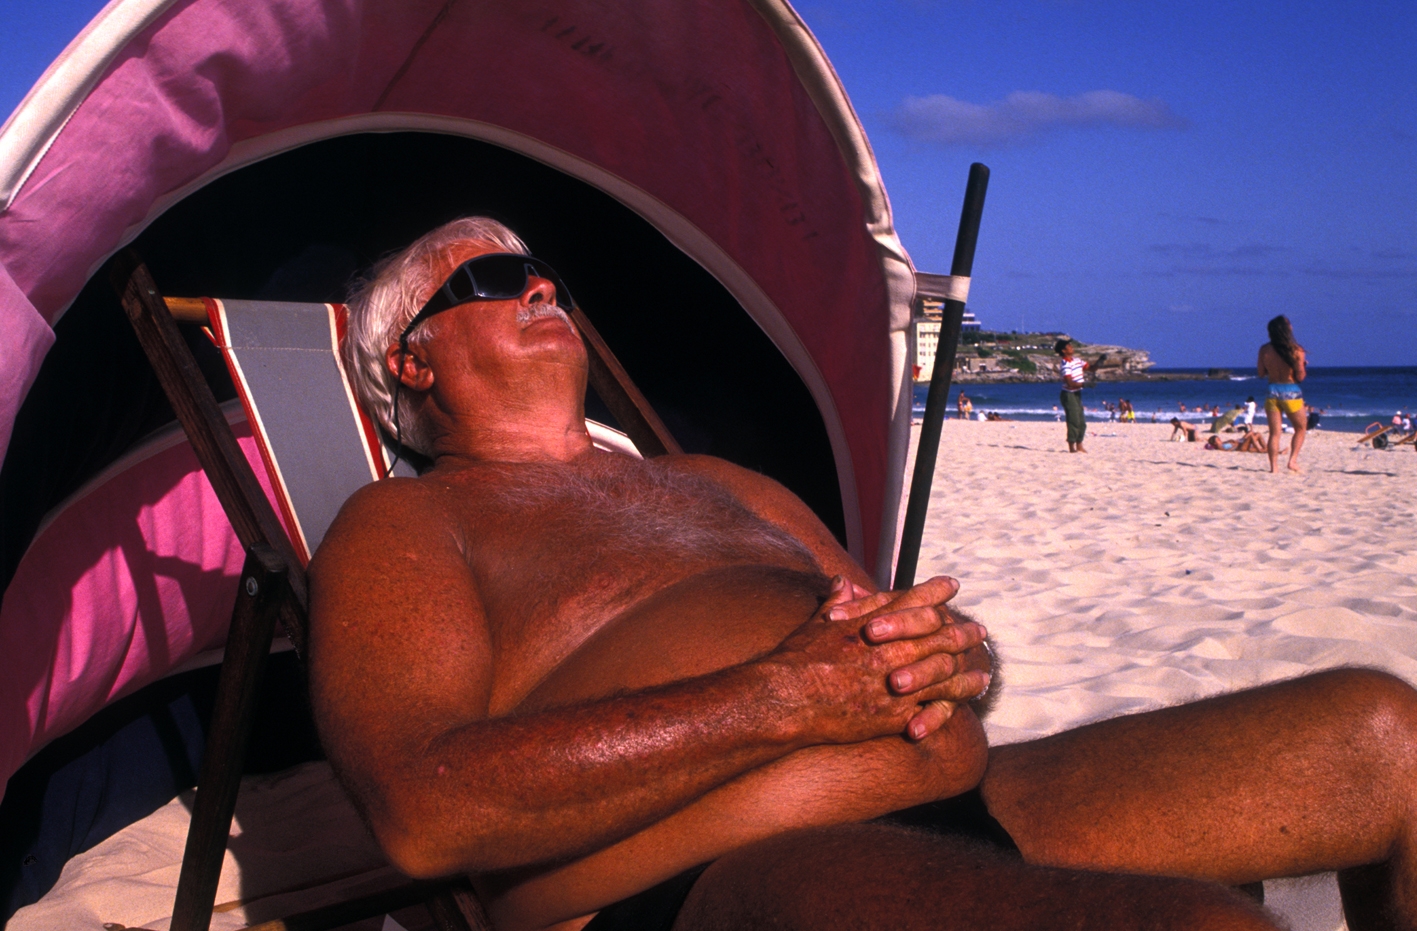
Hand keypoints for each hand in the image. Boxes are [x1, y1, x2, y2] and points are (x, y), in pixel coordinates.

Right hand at [759, 576, 989, 745]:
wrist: (787, 699)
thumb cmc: (794, 660)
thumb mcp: (816, 623)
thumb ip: (837, 602)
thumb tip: (843, 581)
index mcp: (872, 623)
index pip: (914, 601)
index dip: (936, 592)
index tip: (952, 586)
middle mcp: (890, 649)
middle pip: (939, 635)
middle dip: (962, 631)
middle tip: (980, 629)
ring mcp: (896, 681)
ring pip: (945, 669)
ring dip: (968, 664)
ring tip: (985, 663)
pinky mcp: (896, 713)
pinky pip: (936, 704)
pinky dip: (958, 697)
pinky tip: (971, 694)